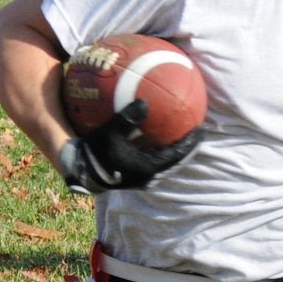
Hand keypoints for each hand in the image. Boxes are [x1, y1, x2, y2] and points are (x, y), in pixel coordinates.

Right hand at [58, 100, 201, 192]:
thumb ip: (127, 118)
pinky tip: (163, 138)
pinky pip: (157, 163)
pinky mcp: (136, 177)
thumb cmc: (94, 150)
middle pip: (177, 161)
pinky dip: (165, 151)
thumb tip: (144, 102)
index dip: (191, 142)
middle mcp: (148, 177)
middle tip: (200, 130)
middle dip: (189, 146)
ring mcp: (142, 179)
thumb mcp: (109, 132)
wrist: (80, 171)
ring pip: (168, 164)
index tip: (202, 128)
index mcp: (146, 168)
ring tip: (186, 135)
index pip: (177, 155)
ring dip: (179, 151)